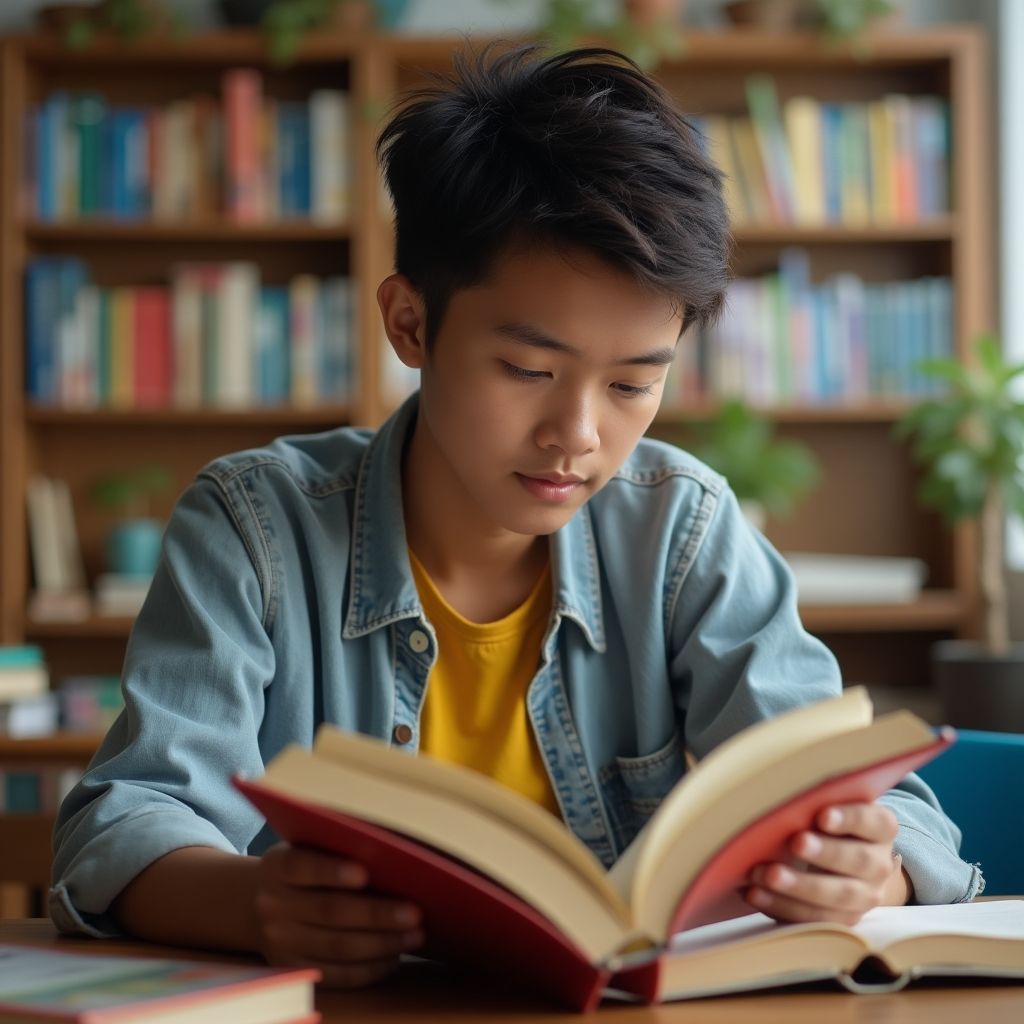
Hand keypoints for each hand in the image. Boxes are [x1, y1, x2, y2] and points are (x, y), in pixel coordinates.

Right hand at [254, 843, 424, 986]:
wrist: (258, 903)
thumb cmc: (304, 869)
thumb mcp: (308, 848)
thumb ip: (337, 850)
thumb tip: (392, 860)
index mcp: (277, 866)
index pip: (301, 866)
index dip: (331, 871)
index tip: (363, 874)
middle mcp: (273, 905)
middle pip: (328, 910)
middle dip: (376, 914)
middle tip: (414, 913)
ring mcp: (281, 941)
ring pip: (336, 946)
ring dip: (381, 943)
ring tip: (414, 935)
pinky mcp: (294, 968)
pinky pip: (335, 975)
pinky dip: (368, 969)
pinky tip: (393, 957)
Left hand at [745, 802, 910, 925]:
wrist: (841, 862)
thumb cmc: (825, 824)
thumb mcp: (828, 808)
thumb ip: (814, 804)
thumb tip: (778, 797)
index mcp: (880, 829)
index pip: (876, 822)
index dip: (851, 818)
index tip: (822, 816)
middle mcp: (879, 864)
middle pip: (859, 860)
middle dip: (825, 853)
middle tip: (795, 843)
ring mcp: (866, 896)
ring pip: (840, 895)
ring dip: (801, 886)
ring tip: (768, 874)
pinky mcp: (844, 920)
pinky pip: (815, 919)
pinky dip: (783, 906)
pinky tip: (756, 893)